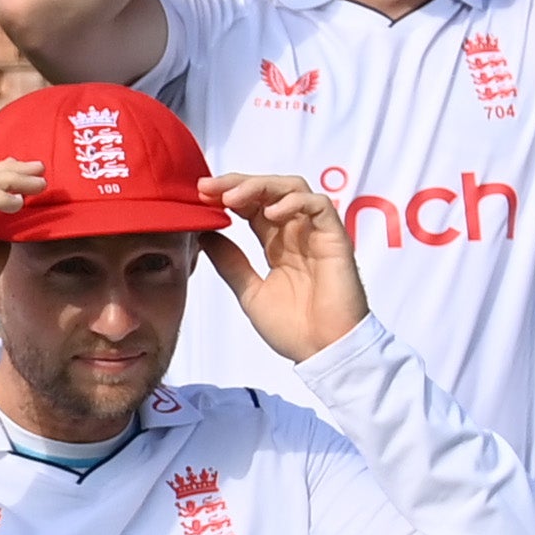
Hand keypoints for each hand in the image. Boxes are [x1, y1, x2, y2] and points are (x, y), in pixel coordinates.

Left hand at [194, 172, 369, 362]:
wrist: (321, 351)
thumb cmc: (293, 327)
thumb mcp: (249, 291)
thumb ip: (230, 262)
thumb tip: (204, 235)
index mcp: (276, 243)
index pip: (252, 205)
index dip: (227, 195)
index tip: (199, 195)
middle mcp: (296, 232)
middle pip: (269, 189)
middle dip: (237, 183)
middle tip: (207, 187)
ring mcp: (317, 233)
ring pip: (293, 188)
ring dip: (261, 186)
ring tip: (232, 198)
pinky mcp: (336, 239)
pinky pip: (320, 206)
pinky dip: (294, 202)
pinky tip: (269, 213)